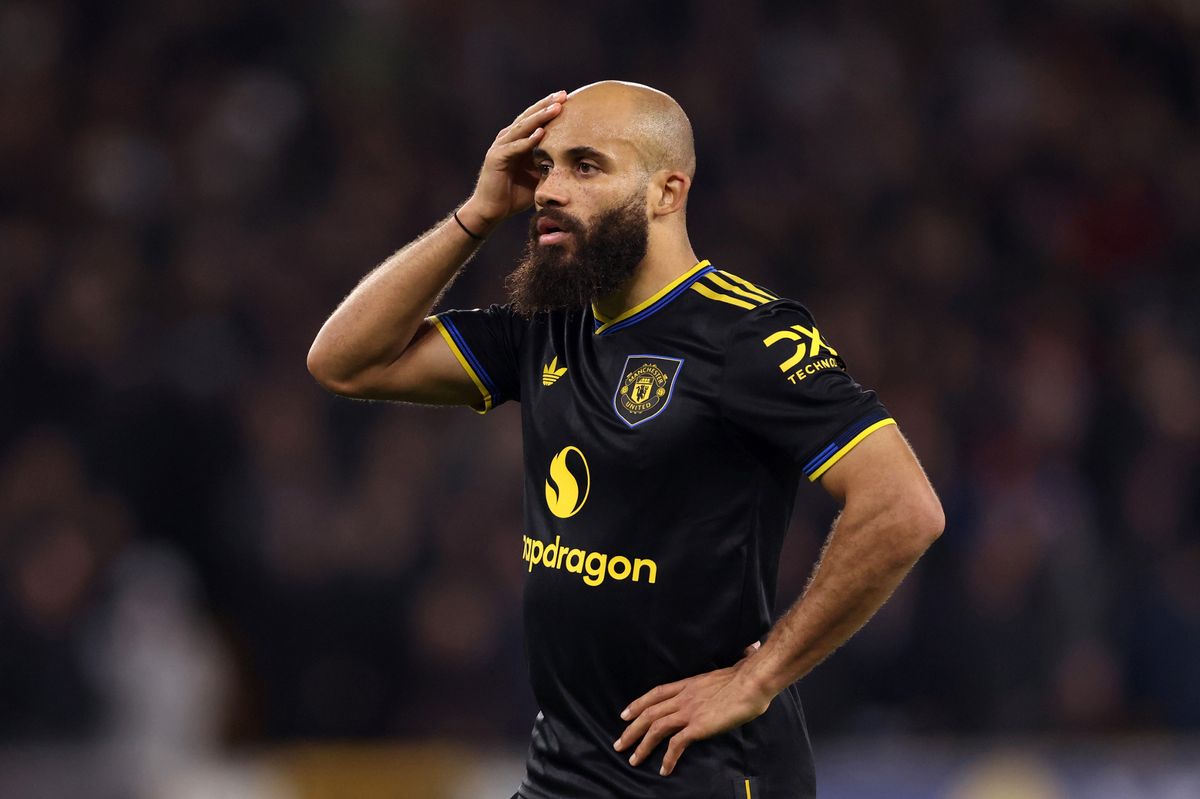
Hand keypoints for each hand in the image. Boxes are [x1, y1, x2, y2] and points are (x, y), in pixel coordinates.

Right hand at [458, 90, 566, 234]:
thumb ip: (548, 164)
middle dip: (546, 105)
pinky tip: (540, 133)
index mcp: (517, 141)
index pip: (534, 120)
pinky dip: (527, 141)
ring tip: (556, 108)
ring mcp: (501, 147)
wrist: (491, 210)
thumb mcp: (536, 176)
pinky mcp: (496, 159)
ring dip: (540, 118)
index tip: (566, 98)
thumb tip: (571, 162)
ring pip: (522, 128)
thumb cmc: (514, 194)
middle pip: (529, 117)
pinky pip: (514, 148)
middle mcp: (508, 139)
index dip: (548, 108)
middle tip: (563, 95)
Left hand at [613, 642, 772, 776]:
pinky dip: (668, 758)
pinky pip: (676, 744)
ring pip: (656, 728)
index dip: (638, 704)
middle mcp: (684, 697)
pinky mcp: (698, 726)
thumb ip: (731, 665)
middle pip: (649, 713)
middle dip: (631, 730)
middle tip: (619, 744)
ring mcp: (689, 711)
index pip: (656, 693)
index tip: (625, 714)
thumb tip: (748, 651)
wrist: (752, 682)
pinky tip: (664, 769)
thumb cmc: (747, 675)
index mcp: (689, 684)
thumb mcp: (731, 669)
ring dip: (642, 746)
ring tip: (633, 760)